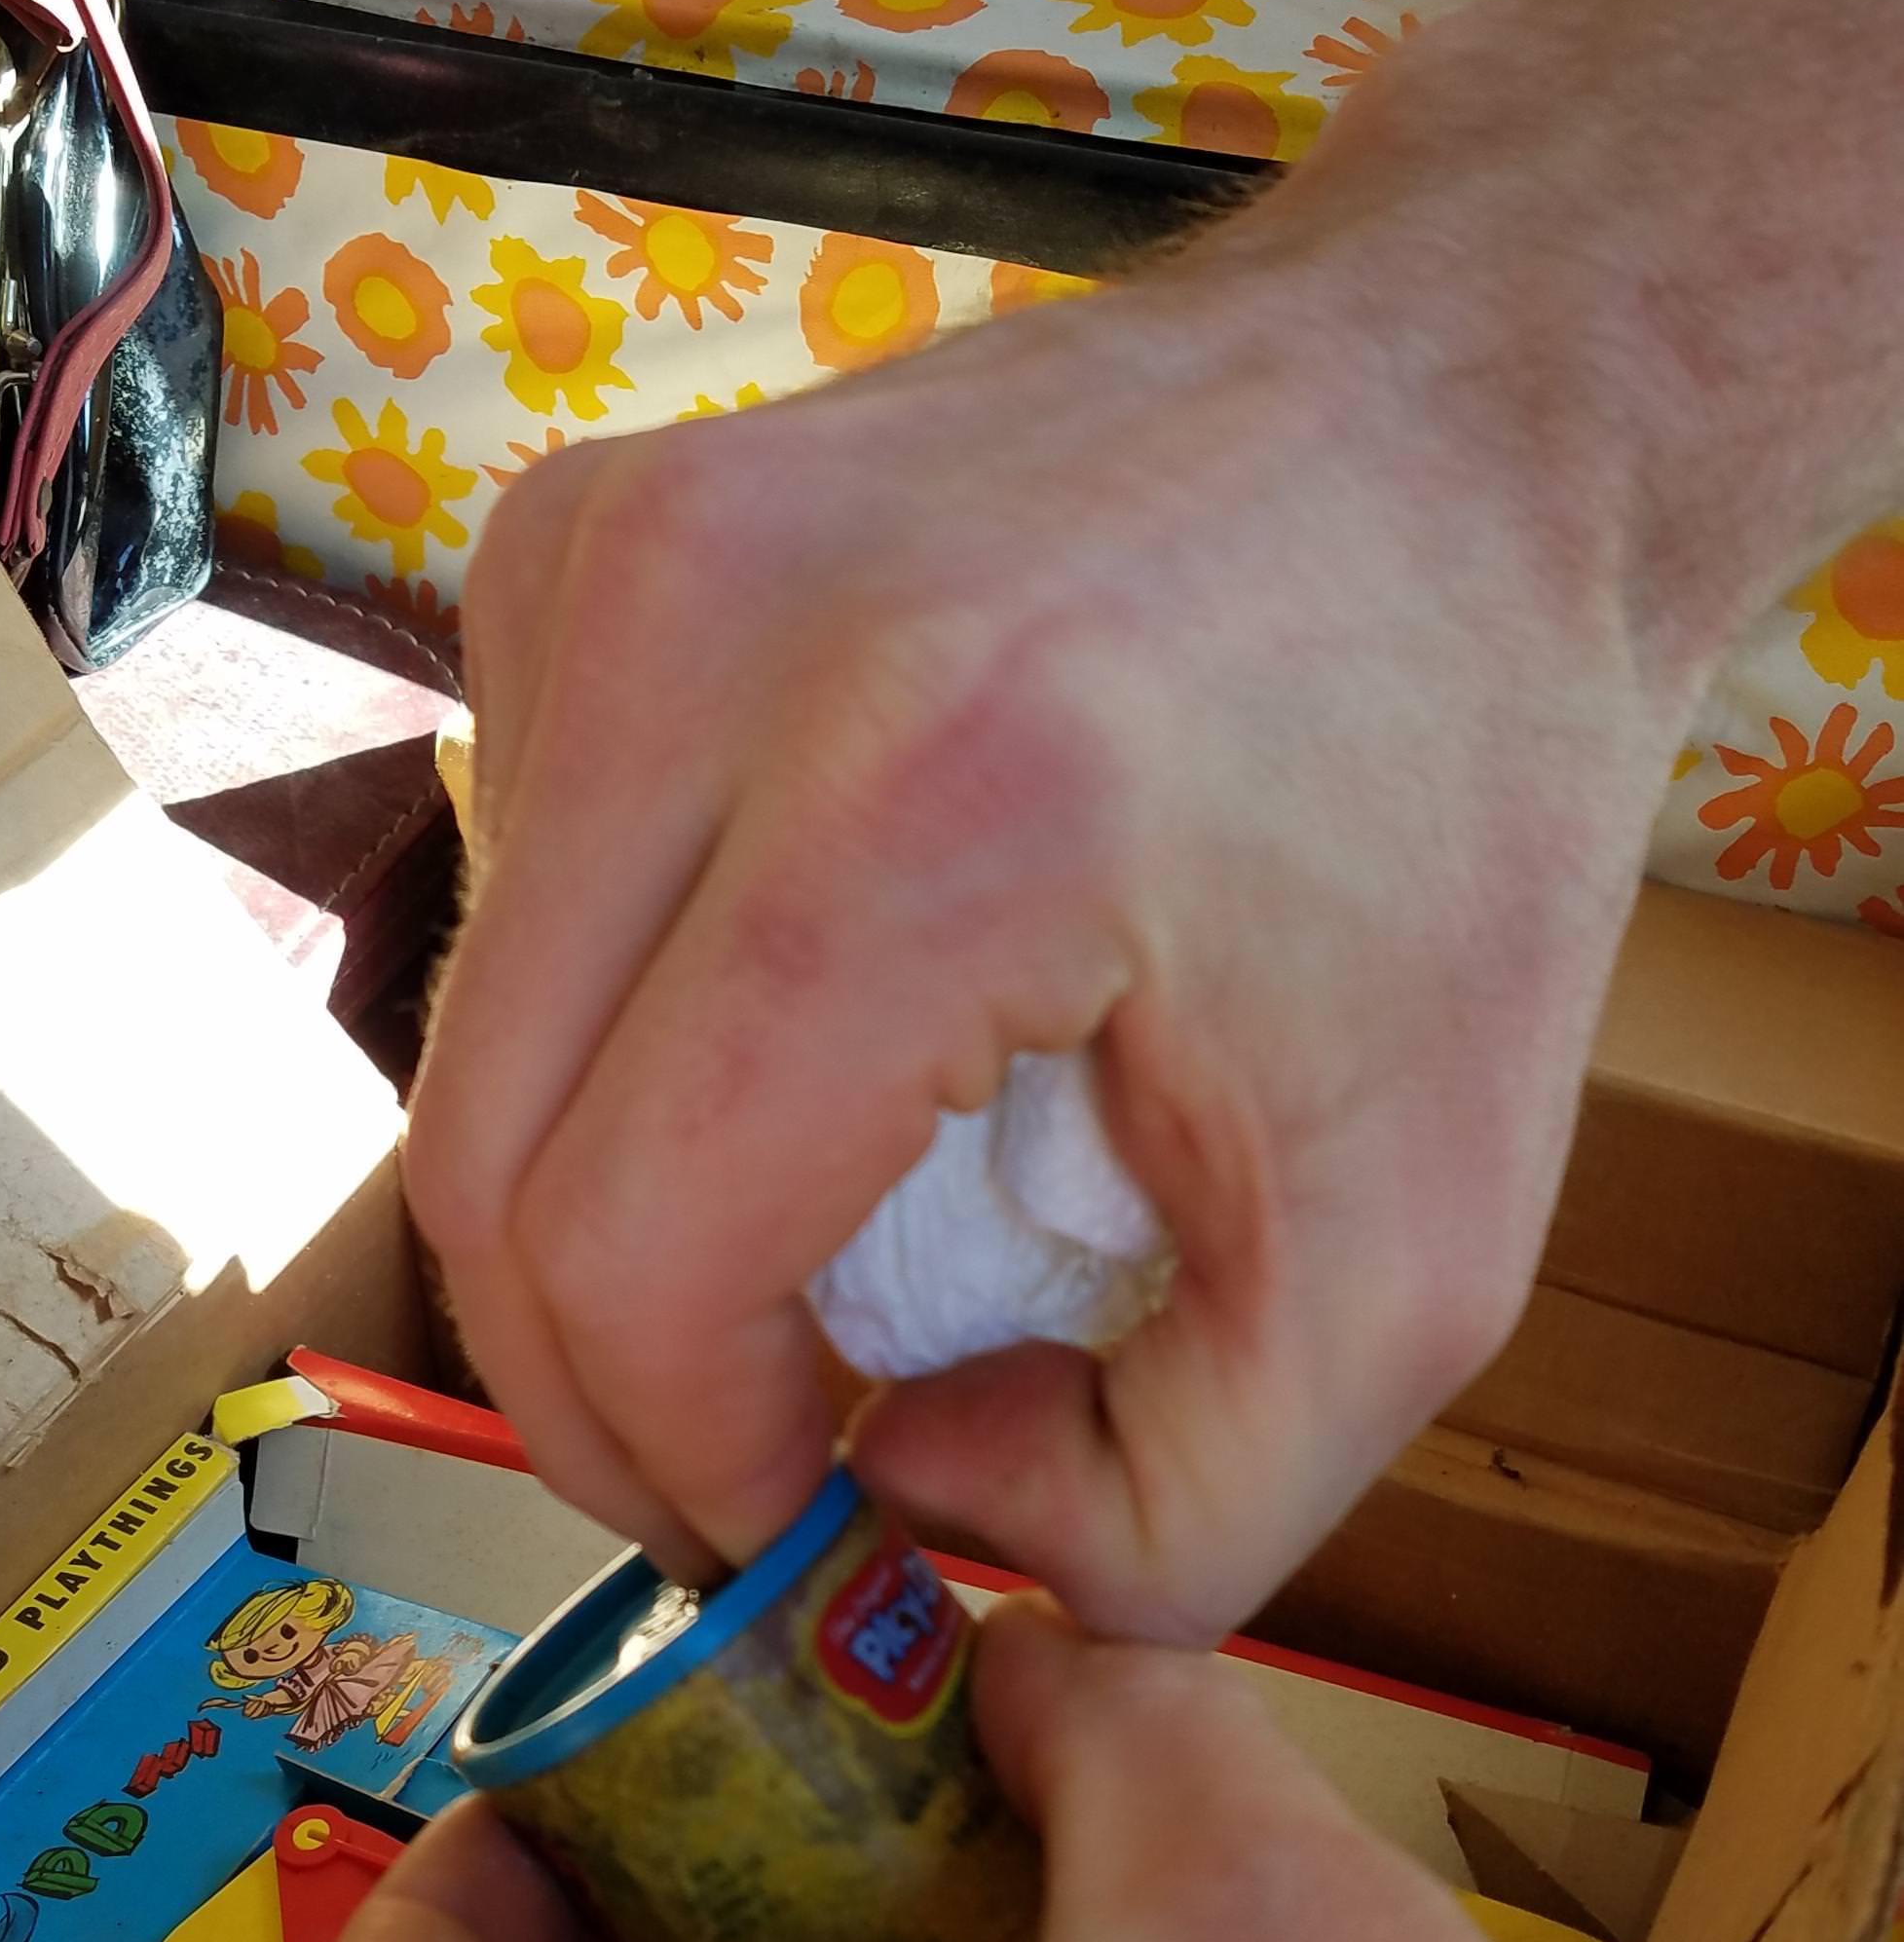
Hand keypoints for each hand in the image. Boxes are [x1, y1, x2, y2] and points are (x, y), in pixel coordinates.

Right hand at [411, 163, 1672, 1630]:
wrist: (1463, 404)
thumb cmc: (1460, 809)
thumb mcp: (1421, 1252)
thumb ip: (1181, 1514)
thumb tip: (900, 1492)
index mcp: (926, 815)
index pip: (627, 1253)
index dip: (688, 1466)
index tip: (800, 1537)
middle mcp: (708, 644)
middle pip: (482, 1164)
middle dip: (604, 1388)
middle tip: (745, 1471)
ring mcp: (614, 560)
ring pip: (478, 1035)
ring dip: (609, 1201)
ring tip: (807, 1246)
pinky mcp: (583, 532)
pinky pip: (516, 885)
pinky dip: (614, 1027)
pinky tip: (783, 1025)